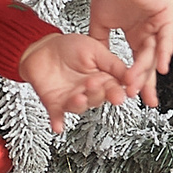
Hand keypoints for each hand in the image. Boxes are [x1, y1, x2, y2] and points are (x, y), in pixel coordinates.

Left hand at [19, 33, 133, 129]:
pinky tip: (58, 126)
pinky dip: (58, 121)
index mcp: (102, 77)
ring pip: (80, 107)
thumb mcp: (95, 49)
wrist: (41, 48)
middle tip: (93, 84)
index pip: (114, 88)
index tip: (120, 94)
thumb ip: (112, 63)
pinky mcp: (56, 104)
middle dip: (96, 93)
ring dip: (79, 104)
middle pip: (98, 98)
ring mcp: (72, 98)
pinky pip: (57, 115)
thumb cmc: (68, 47)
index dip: (117, 92)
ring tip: (78, 97)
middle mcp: (88, 90)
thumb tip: (131, 75)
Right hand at [86, 0, 172, 107]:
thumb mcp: (99, 22)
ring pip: (154, 51)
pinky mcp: (167, 13)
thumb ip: (101, 43)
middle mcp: (149, 29)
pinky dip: (163, 52)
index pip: (138, 61)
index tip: (130, 95)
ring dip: (146, 70)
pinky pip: (167, 36)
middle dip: (148, 82)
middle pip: (151, 61)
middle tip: (146, 100)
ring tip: (138, 84)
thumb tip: (95, 61)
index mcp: (137, 31)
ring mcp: (159, 22)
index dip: (135, 79)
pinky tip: (160, 67)